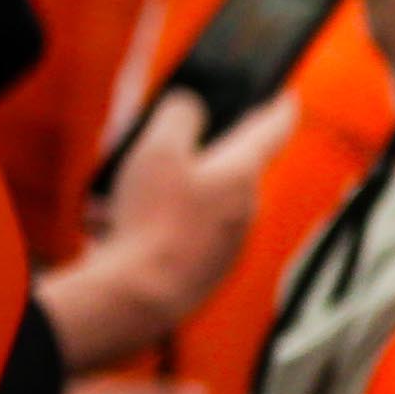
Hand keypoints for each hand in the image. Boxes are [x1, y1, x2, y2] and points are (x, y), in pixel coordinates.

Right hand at [52, 93, 293, 366]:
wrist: (141, 295)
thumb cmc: (152, 220)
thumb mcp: (158, 149)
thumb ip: (179, 116)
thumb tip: (190, 107)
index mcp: (242, 173)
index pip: (273, 129)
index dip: (278, 108)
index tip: (286, 98)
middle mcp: (245, 207)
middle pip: (223, 167)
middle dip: (185, 156)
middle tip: (152, 150)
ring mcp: (227, 241)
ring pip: (189, 202)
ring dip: (152, 194)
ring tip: (110, 199)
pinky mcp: (205, 268)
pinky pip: (173, 233)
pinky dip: (145, 225)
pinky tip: (107, 227)